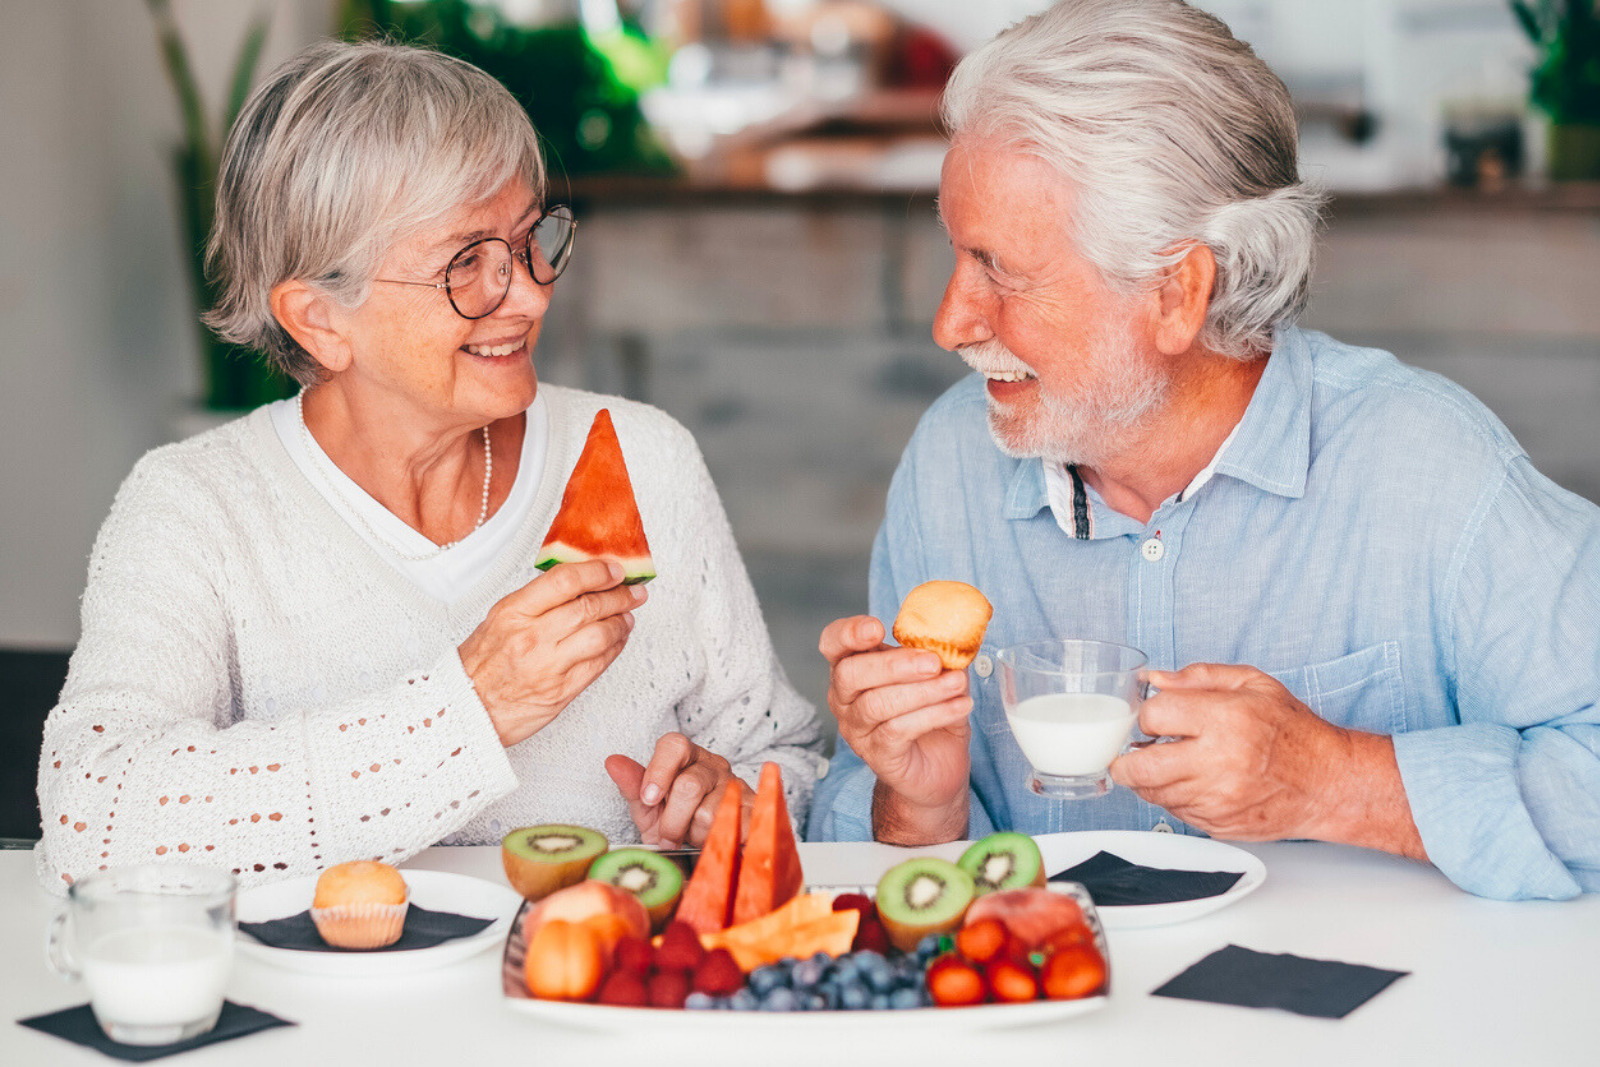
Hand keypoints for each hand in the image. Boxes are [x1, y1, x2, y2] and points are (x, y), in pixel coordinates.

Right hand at [459, 559, 644, 746]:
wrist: (466, 708)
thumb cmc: (481, 664)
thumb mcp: (500, 619)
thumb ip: (537, 600)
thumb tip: (580, 582)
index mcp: (514, 612)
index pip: (565, 580)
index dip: (597, 571)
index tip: (614, 569)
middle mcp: (532, 637)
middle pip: (589, 607)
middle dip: (619, 596)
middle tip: (633, 591)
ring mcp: (549, 665)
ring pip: (601, 635)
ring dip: (622, 622)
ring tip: (628, 616)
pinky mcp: (562, 691)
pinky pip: (599, 664)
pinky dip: (615, 648)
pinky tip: (618, 640)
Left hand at [605, 733, 751, 847]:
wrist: (713, 840)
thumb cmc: (676, 818)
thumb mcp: (649, 806)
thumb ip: (633, 785)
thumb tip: (612, 762)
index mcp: (686, 756)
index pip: (674, 745)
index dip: (659, 772)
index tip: (649, 799)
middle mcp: (714, 765)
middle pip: (689, 785)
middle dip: (673, 821)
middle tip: (669, 836)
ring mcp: (738, 785)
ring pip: (712, 813)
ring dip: (697, 835)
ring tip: (695, 837)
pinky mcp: (756, 809)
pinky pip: (737, 827)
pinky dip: (720, 841)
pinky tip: (715, 841)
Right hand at [820, 615, 972, 842]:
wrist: (939, 767)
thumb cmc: (930, 714)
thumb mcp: (936, 677)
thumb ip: (939, 656)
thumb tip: (955, 639)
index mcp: (854, 667)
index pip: (833, 643)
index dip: (849, 633)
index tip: (878, 629)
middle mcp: (845, 698)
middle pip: (850, 674)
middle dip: (893, 665)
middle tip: (933, 662)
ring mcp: (857, 729)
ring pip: (877, 704)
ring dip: (923, 691)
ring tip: (957, 684)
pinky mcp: (877, 755)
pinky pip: (898, 730)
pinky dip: (933, 714)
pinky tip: (960, 706)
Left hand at [1109, 663, 1350, 839]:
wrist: (1329, 784)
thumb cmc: (1294, 733)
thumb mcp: (1253, 685)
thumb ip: (1199, 677)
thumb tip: (1156, 679)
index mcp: (1225, 720)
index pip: (1154, 715)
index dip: (1148, 715)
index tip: (1155, 717)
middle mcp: (1219, 762)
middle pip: (1142, 766)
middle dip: (1126, 758)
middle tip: (1129, 752)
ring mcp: (1218, 799)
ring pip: (1154, 793)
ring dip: (1148, 780)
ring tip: (1162, 764)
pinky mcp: (1218, 824)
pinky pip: (1175, 812)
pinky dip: (1173, 798)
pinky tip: (1189, 782)